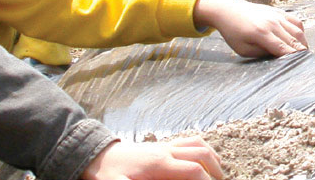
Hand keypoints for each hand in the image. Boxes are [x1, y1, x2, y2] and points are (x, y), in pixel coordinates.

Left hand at [82, 137, 223, 179]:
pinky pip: (189, 142)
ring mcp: (165, 146)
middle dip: (215, 169)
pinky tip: (203, 159)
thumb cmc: (106, 174)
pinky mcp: (162, 146)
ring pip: (198, 145)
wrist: (96, 155)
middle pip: (201, 154)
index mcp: (160, 163)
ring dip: (212, 157)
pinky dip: (202, 149)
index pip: (193, 170)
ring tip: (218, 173)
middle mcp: (167, 151)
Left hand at [193, 0, 306, 57]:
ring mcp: (277, 15)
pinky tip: (298, 39)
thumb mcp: (243, 50)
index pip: (283, 48)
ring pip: (298, 30)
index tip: (299, 66)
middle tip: (304, 62)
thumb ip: (261, 54)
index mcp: (261, 33)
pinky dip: (300, 31)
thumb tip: (278, 57)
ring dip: (303, 42)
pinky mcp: (279, 11)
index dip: (293, 58)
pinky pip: (296, 21)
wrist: (229, 10)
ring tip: (303, 52)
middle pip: (293, 40)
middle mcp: (272, 23)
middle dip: (301, 52)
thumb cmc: (234, 32)